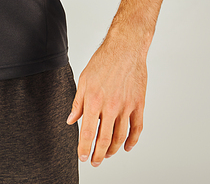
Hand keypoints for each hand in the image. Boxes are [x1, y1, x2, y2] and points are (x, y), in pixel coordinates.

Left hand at [66, 38, 146, 165]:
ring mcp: (126, 106)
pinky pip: (137, 128)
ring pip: (120, 138)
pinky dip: (133, 141)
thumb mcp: (84, 79)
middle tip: (94, 161)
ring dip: (113, 150)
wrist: (126, 47)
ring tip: (107, 154)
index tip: (83, 157)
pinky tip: (127, 146)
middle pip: (104, 140)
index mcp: (94, 101)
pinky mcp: (138, 103)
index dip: (84, 149)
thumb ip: (77, 102)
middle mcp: (110, 106)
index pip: (88, 133)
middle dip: (98, 155)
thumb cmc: (104, 60)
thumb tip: (71, 120)